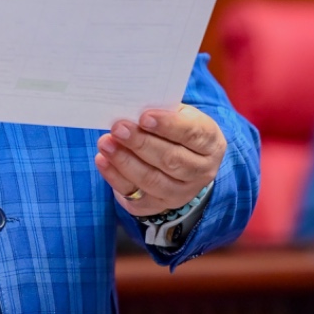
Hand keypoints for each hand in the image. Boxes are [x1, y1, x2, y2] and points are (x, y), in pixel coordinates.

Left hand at [95, 104, 225, 214]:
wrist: (181, 160)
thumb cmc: (176, 131)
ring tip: (106, 143)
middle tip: (118, 129)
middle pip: (171, 160)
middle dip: (141, 143)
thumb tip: (132, 107)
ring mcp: (181, 193)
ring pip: (152, 180)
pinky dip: (115, 178)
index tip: (144, 117)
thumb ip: (162, 111)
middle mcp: (201, 172)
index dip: (168, 126)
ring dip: (124, 161)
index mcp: (210, 143)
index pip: (192, 134)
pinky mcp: (158, 206)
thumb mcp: (178, 115)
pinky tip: (102, 160)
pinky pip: (135, 196)